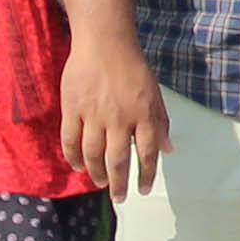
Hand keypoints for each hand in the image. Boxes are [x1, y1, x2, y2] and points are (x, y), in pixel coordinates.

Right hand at [62, 37, 170, 197]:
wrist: (105, 42)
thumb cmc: (133, 67)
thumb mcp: (154, 93)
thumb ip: (161, 122)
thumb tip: (169, 150)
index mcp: (143, 114)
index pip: (147, 153)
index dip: (145, 175)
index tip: (142, 190)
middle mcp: (119, 118)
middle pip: (117, 160)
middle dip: (119, 184)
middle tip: (119, 198)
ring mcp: (94, 114)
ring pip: (93, 154)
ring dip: (96, 174)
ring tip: (100, 183)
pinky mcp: (73, 108)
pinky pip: (70, 140)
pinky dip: (73, 157)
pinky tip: (78, 166)